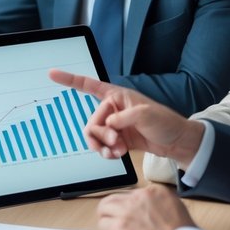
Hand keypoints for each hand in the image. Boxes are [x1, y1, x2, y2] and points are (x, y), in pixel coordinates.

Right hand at [48, 69, 204, 166]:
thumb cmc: (166, 123)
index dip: (70, 79)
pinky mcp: (117, 139)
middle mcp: (112, 109)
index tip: (52, 74)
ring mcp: (114, 125)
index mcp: (117, 96)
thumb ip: (124, 117)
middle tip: (116, 143)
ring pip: (94, 136)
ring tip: (117, 152)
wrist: (178, 143)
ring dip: (102, 146)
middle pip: (91, 121)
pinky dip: (107, 152)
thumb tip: (109, 124)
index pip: (89, 86)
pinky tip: (118, 155)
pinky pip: (102, 146)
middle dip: (100, 135)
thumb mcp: (147, 115)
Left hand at [95, 186, 194, 229]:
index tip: (130, 220)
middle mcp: (140, 196)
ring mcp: (128, 209)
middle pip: (115, 198)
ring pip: (104, 208)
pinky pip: (102, 224)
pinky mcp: (120, 225)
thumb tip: (139, 224)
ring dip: (106, 220)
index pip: (132, 195)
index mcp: (156, 192)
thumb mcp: (175, 215)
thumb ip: (156, 213)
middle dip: (113, 212)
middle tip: (115, 225)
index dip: (128, 209)